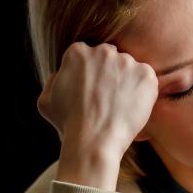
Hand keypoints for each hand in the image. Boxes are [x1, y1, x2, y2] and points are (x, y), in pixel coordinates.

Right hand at [37, 42, 157, 188]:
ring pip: (129, 68)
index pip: (88, 55)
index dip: (91, 74)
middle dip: (109, 73)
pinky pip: (146, 79)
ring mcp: (126, 62)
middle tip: (108, 98)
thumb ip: (53, 80)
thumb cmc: (68, 124)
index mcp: (77, 52)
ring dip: (126, 82)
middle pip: (110, 57)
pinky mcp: (145, 74)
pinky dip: (143, 91)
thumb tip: (61, 73)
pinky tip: (132, 107)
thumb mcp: (46, 100)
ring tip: (119, 106)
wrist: (94, 141)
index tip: (93, 90)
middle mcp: (103, 52)